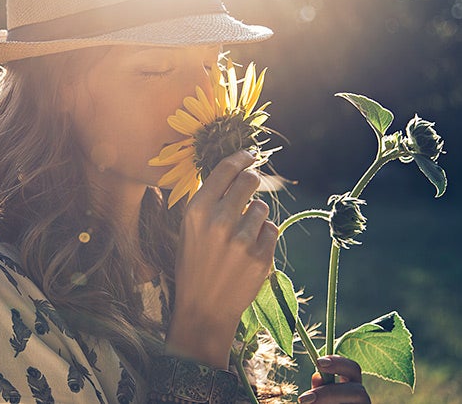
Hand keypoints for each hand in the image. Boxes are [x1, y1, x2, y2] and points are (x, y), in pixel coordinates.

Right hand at [165, 150, 277, 367]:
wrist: (203, 308)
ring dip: (256, 215)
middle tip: (250, 188)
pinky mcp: (260, 256)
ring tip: (241, 235)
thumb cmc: (194, 264)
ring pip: (262, 207)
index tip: (250, 154)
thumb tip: (232, 170)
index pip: (226, 169)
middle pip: (250, 181)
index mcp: (197, 210)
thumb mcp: (189, 228)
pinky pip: (271, 229)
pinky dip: (264, 236)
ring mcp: (241, 239)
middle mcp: (219, 221)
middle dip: (252, 181)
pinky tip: (249, 251)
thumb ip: (208, 200)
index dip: (241, 157)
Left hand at [298, 356, 370, 402]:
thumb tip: (317, 376)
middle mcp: (361, 400)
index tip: (318, 362)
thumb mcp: (318, 400)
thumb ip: (319, 390)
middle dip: (330, 394)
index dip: (339, 363)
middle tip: (304, 399)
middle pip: (358, 391)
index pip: (353, 369)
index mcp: (350, 386)